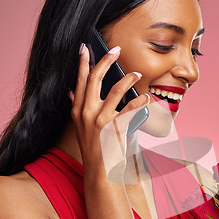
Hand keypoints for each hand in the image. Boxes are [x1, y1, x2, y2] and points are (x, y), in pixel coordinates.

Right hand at [69, 43, 148, 175]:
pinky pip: (130, 110)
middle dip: (105, 60)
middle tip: (116, 50)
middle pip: (94, 78)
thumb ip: (78, 107)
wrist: (100, 171)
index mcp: (77, 110)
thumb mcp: (81, 126)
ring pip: (115, 90)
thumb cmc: (94, 148)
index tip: (85, 47)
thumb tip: (73, 90)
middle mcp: (86, 113)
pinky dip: (139, 102)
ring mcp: (100, 121)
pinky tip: (145, 97)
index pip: (79, 81)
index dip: (82, 62)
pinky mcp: (114, 129)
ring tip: (136, 73)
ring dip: (127, 79)